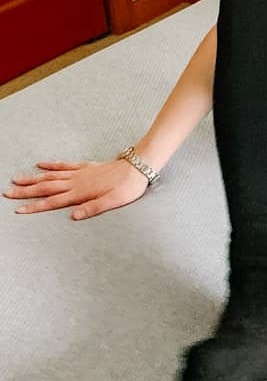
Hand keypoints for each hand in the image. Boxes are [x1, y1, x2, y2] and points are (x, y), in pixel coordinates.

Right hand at [4, 159, 149, 220]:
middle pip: (45, 187)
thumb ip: (93, 208)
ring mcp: (79, 173)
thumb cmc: (127, 187)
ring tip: (16, 180)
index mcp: (81, 193)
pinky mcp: (85, 166)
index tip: (19, 210)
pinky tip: (40, 164)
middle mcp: (76, 182)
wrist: (138, 166)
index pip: (53, 202)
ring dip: (32, 178)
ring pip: (50, 175)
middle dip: (25, 192)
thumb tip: (74, 216)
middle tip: (7, 193)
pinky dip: (51, 165)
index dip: (35, 206)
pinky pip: (64, 165)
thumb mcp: (114, 202)